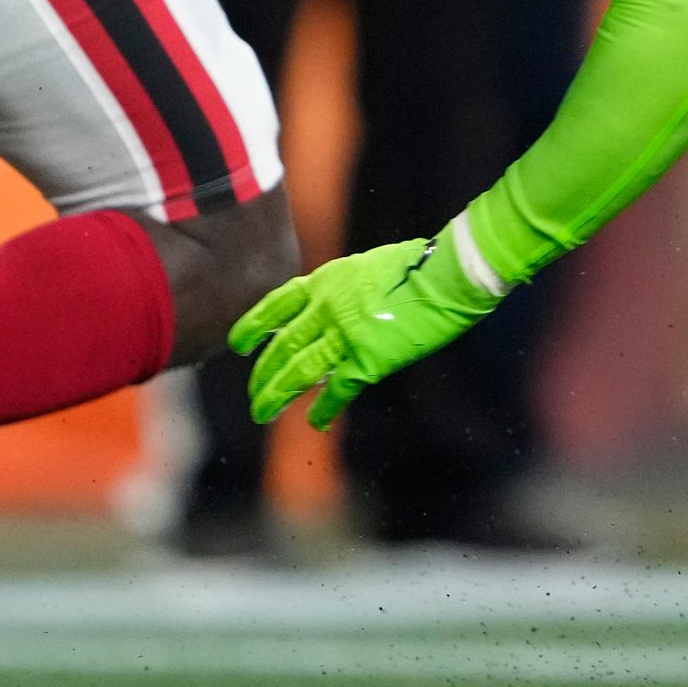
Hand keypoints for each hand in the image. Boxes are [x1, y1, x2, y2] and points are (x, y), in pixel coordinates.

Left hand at [233, 229, 498, 427]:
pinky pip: (337, 390)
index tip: (238, 345)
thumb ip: (343, 289)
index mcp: (327, 280)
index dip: (253, 327)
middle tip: (254, 395)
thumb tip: (330, 310)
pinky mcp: (368, 359)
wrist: (449, 273)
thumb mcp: (368, 265)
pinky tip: (315, 422)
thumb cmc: (420, 265)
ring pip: (298, 371)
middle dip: (263, 374)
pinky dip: (324, 408)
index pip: (275, 305)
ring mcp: (345, 334)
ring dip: (277, 395)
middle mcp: (328, 307)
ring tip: (262, 413)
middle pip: (282, 346)